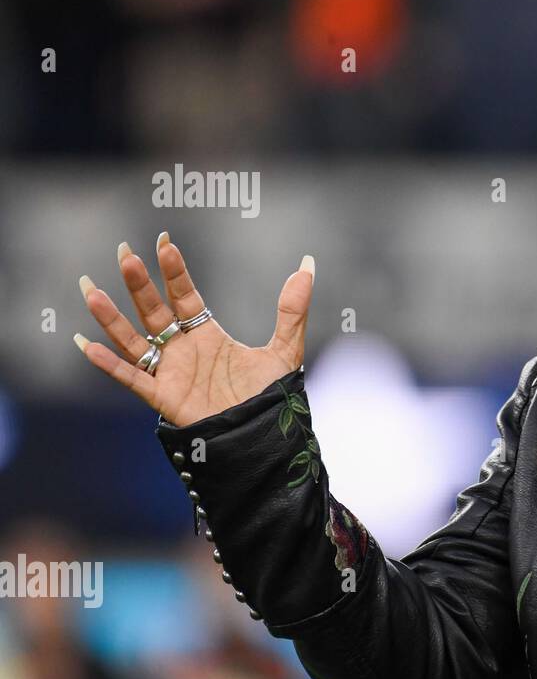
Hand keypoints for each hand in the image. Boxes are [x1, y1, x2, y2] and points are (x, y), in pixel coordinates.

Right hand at [74, 233, 315, 427]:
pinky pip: (130, 378)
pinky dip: (108, 363)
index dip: (174, 271)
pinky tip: (87, 344)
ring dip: (111, 316)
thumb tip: (308, 264)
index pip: (185, 295)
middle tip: (124, 251)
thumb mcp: (285, 348)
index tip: (164, 241)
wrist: (266, 436)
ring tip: (90, 288)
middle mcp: (183, 350)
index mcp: (207, 335)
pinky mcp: (163, 397)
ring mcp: (170, 373)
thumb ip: (293, 309)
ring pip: (133, 339)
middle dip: (139, 283)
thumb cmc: (271, 396)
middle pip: (154, 310)